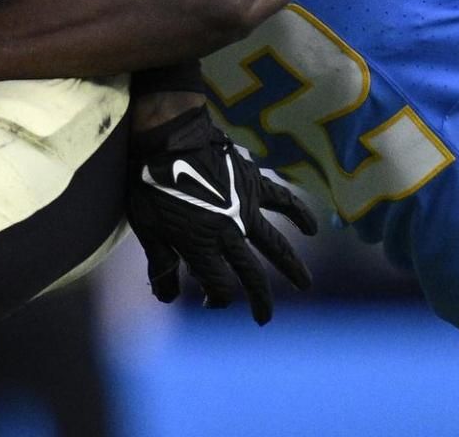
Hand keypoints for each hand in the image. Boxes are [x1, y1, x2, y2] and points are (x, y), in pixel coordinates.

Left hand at [125, 106, 317, 324]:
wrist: (169, 139)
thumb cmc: (150, 184)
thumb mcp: (145, 228)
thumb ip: (159, 264)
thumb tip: (166, 298)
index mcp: (202, 247)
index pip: (219, 287)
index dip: (215, 299)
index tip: (208, 301)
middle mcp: (230, 234)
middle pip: (251, 275)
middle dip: (259, 300)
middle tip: (263, 319)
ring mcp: (246, 209)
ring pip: (275, 245)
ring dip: (292, 266)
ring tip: (305, 284)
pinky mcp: (254, 185)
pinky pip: (284, 201)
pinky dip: (300, 214)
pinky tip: (312, 228)